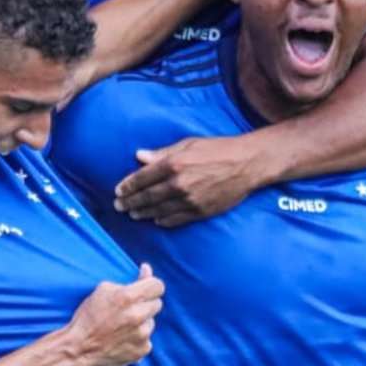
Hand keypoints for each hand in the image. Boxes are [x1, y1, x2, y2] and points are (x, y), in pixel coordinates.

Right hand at [65, 263, 164, 365]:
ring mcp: (142, 335)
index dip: (151, 285)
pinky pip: (147, 339)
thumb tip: (147, 270)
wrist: (78, 349)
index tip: (145, 288)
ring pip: (151, 322)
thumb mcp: (103, 290)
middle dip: (145, 304)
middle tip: (128, 309)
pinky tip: (122, 339)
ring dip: (141, 322)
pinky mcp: (142, 350)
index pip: (158, 286)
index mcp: (128, 297)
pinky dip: (138, 338)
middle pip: (157, 304)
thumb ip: (130, 280)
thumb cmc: (88, 317)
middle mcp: (138, 316)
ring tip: (121, 327)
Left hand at [112, 136, 260, 227]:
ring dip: (143, 213)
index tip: (118, 191)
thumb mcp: (188, 144)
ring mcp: (189, 200)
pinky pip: (176, 219)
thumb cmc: (217, 149)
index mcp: (173, 164)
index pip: (143, 178)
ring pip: (159, 210)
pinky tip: (156, 220)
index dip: (128, 186)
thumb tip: (139, 156)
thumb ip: (162, 153)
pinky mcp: (200, 211)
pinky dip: (163, 221)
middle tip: (119, 207)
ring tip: (133, 214)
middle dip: (130, 202)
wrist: (247, 164)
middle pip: (147, 197)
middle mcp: (178, 184)